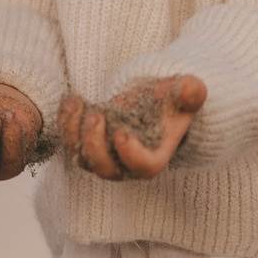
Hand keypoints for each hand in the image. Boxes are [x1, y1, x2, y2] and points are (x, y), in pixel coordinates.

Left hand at [56, 76, 205, 180]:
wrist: (154, 102)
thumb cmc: (173, 101)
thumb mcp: (187, 92)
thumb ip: (191, 92)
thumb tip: (188, 88)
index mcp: (155, 156)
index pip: (144, 168)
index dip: (131, 156)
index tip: (122, 133)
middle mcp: (127, 164)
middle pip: (105, 169)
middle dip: (95, 145)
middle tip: (95, 116)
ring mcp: (105, 158)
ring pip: (82, 158)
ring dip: (73, 132)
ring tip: (76, 103)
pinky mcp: (88, 146)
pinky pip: (70, 142)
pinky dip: (65, 123)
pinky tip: (71, 101)